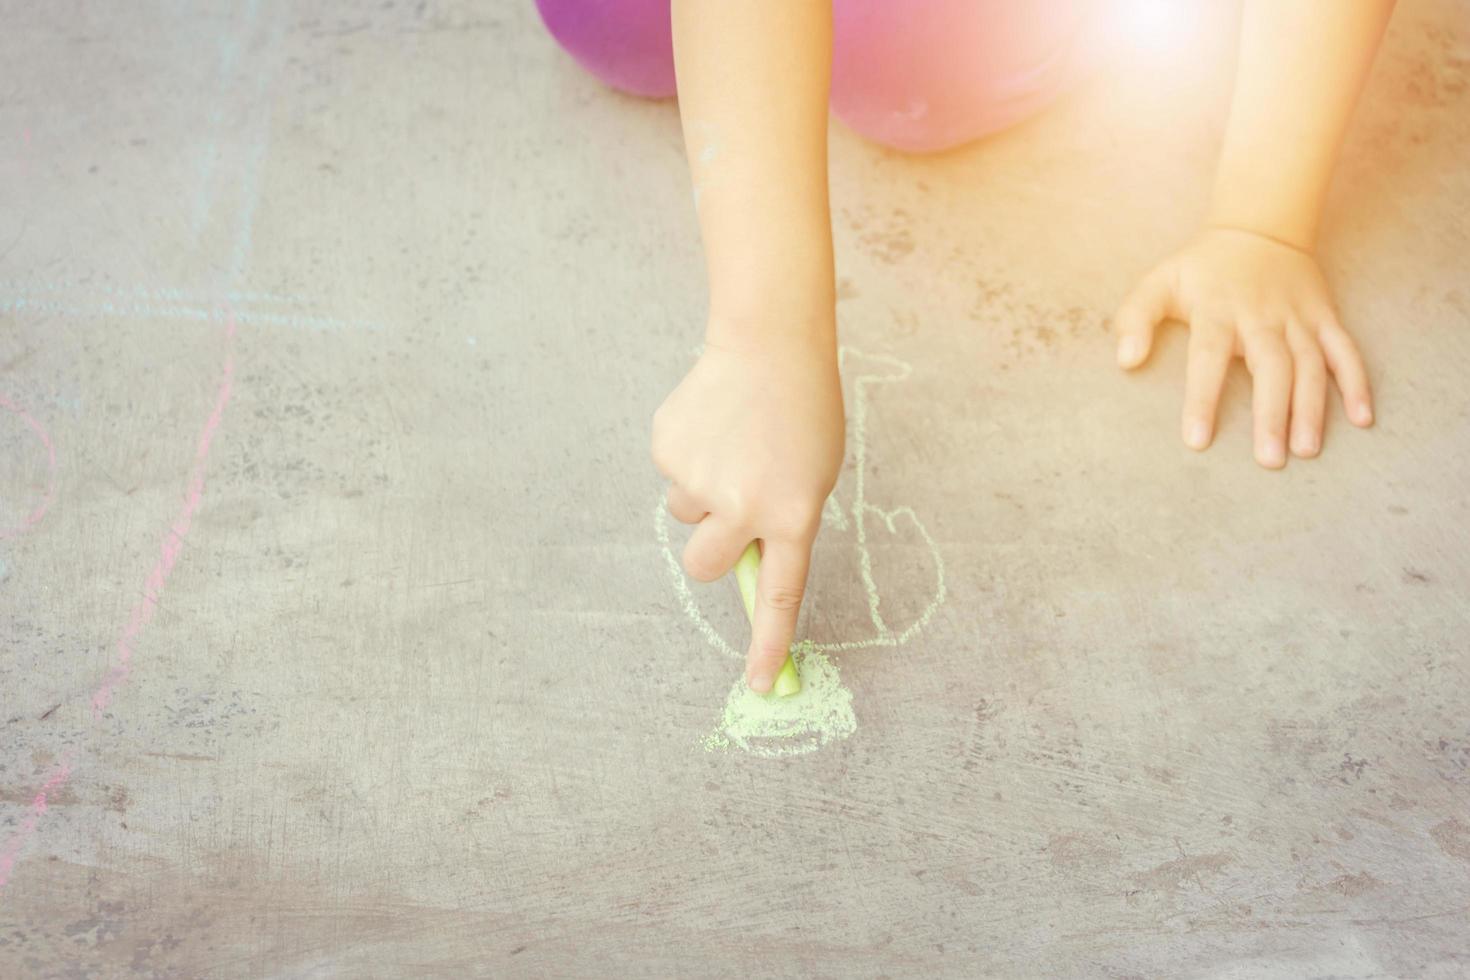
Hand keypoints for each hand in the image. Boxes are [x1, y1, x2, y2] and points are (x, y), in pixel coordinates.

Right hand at [652, 324, 843, 691]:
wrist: (770, 344)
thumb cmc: (801, 413)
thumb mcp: (811, 477)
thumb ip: (781, 523)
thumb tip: (743, 563)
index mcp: (791, 514)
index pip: (780, 594)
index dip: (768, 643)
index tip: (760, 685)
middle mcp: (743, 505)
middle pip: (705, 565)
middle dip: (711, 546)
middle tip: (731, 507)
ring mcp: (700, 478)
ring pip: (686, 515)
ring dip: (703, 492)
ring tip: (732, 444)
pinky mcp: (668, 451)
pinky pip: (672, 475)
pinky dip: (689, 456)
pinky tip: (713, 422)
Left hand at [1113, 227, 1372, 467]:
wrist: (1260, 227)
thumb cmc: (1201, 268)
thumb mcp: (1159, 282)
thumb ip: (1135, 318)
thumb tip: (1125, 360)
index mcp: (1217, 309)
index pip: (1208, 356)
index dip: (1202, 398)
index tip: (1198, 440)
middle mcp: (1261, 315)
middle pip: (1269, 366)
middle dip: (1271, 413)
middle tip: (1269, 460)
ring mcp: (1298, 317)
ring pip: (1310, 364)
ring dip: (1312, 408)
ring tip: (1306, 450)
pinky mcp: (1325, 317)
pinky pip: (1345, 351)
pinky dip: (1357, 382)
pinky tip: (1362, 418)